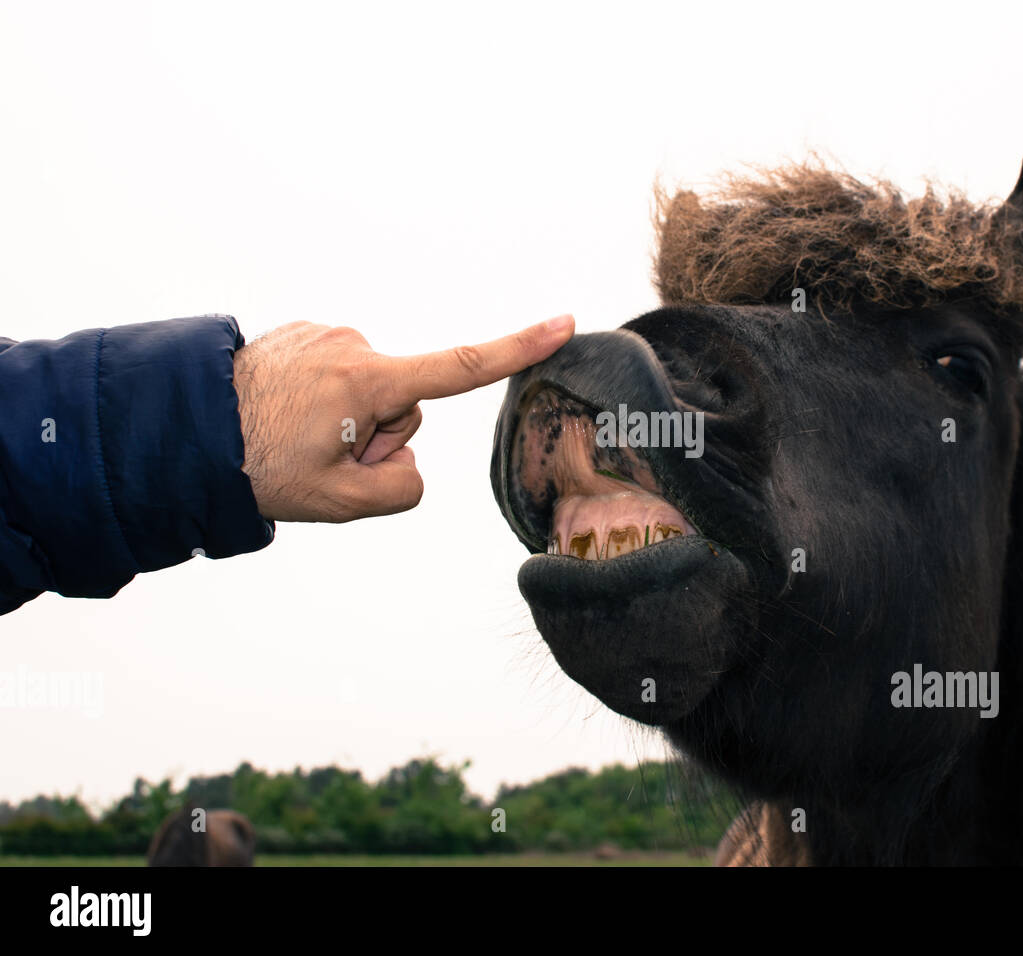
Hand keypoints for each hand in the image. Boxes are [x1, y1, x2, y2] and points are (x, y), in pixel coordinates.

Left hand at [232, 315, 573, 521]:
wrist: (182, 429)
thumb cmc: (257, 466)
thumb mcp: (339, 503)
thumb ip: (401, 490)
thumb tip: (405, 465)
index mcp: (370, 381)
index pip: (461, 367)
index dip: (518, 348)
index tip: (563, 324)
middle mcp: (354, 346)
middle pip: (405, 406)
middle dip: (377, 437)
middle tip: (324, 459)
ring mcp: (326, 335)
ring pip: (371, 392)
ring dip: (348, 421)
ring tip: (295, 438)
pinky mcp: (304, 334)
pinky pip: (340, 376)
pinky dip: (324, 401)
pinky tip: (284, 416)